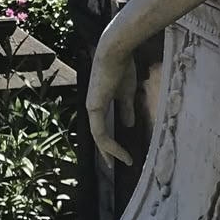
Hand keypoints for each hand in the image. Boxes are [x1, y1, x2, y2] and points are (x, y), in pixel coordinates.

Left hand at [86, 30, 138, 167]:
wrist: (115, 53)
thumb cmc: (123, 68)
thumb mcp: (127, 94)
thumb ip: (126, 110)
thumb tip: (128, 125)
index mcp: (100, 103)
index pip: (102, 127)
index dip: (111, 143)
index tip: (122, 154)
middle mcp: (93, 108)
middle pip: (98, 136)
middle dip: (106, 153)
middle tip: (113, 166)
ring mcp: (92, 109)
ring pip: (99, 138)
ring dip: (109, 153)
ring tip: (120, 164)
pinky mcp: (94, 109)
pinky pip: (101, 134)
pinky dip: (111, 146)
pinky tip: (121, 154)